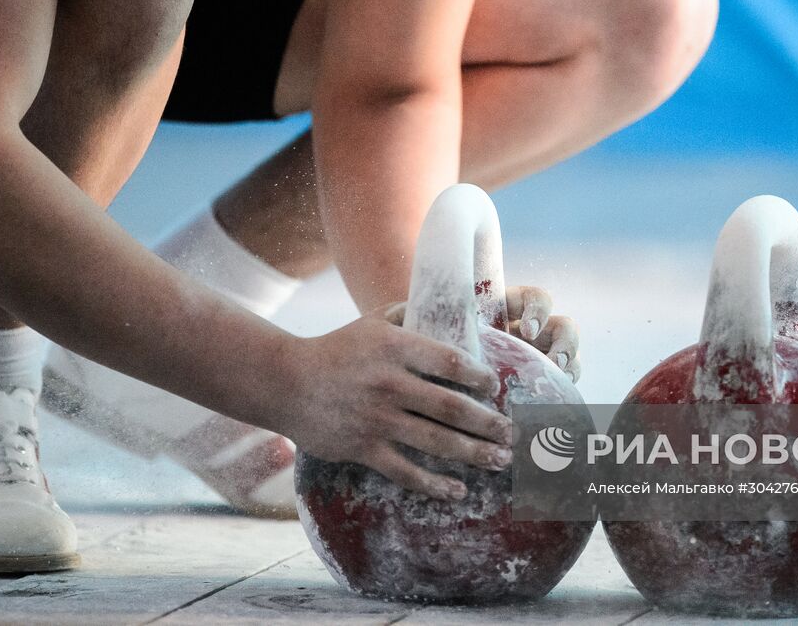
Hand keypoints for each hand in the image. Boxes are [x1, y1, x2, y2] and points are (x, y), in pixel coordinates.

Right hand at [280, 317, 518, 500]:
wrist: (285, 382)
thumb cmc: (334, 349)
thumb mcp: (371, 323)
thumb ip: (407, 315)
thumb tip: (442, 308)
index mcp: (396, 348)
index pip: (450, 362)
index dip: (479, 376)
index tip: (495, 387)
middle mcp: (390, 384)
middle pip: (451, 407)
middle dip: (488, 422)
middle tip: (511, 433)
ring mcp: (378, 419)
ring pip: (436, 441)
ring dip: (473, 453)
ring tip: (499, 460)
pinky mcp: (364, 448)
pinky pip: (406, 471)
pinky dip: (434, 484)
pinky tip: (458, 490)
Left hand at [378, 285, 581, 382]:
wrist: (426, 380)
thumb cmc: (423, 345)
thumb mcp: (425, 325)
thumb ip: (426, 313)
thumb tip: (408, 307)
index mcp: (505, 310)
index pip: (533, 299)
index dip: (536, 310)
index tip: (524, 330)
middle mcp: (526, 334)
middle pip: (561, 326)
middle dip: (564, 341)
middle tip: (552, 361)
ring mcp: (535, 360)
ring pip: (569, 357)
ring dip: (570, 367)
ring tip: (559, 383)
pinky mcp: (536, 386)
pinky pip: (562, 388)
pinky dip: (563, 395)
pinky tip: (549, 409)